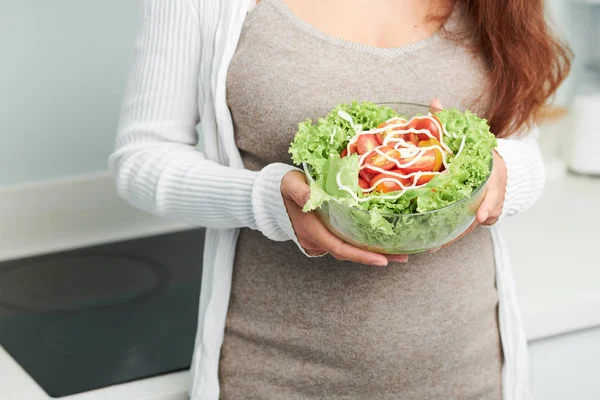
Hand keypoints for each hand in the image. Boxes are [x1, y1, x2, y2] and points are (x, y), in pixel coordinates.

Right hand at [281, 170, 408, 264]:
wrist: (269, 197)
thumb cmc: (282, 188)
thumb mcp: (291, 185)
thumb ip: (302, 191)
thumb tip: (313, 198)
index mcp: (312, 231)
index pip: (340, 248)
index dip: (361, 255)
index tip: (383, 259)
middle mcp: (317, 241)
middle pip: (349, 253)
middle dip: (376, 256)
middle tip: (404, 257)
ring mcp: (319, 241)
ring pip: (348, 250)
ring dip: (372, 251)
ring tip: (399, 251)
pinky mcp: (323, 237)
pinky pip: (344, 244)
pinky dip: (362, 244)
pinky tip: (379, 241)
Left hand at [429, 98, 506, 250]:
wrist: (493, 163)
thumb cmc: (473, 149)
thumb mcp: (464, 134)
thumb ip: (448, 121)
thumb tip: (433, 101)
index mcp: (494, 170)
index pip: (498, 188)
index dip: (491, 202)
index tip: (484, 215)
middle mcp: (495, 190)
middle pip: (487, 212)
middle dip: (468, 227)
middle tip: (447, 239)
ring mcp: (489, 205)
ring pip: (475, 224)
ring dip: (456, 236)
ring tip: (435, 245)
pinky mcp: (479, 215)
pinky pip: (468, 228)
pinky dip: (453, 236)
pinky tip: (433, 244)